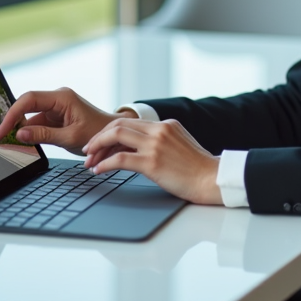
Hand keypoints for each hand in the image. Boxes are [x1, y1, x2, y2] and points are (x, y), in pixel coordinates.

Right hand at [0, 87, 123, 155]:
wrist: (112, 134)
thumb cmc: (98, 132)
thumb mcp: (70, 137)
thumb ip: (44, 135)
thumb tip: (20, 134)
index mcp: (62, 98)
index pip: (29, 100)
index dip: (12, 114)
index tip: (1, 130)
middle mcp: (57, 98)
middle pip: (26, 106)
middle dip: (12, 121)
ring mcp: (55, 107)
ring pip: (30, 116)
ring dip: (20, 129)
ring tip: (8, 142)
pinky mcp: (55, 116)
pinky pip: (37, 122)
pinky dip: (29, 132)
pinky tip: (23, 142)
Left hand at [82, 118, 222, 204]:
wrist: (212, 179)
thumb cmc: (198, 169)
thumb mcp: (179, 145)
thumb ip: (161, 140)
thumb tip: (138, 148)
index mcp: (166, 124)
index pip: (129, 121)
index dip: (110, 132)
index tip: (100, 144)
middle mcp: (159, 130)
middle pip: (118, 125)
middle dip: (99, 137)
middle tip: (88, 151)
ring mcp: (155, 145)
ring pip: (115, 136)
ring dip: (97, 148)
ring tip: (89, 161)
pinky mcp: (152, 162)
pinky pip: (120, 159)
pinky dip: (104, 164)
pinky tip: (99, 170)